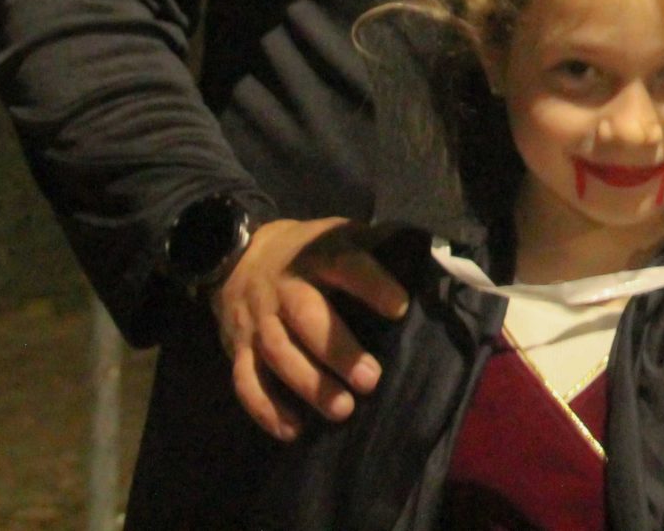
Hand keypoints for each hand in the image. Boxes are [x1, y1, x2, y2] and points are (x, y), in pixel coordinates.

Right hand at [210, 217, 408, 441]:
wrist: (237, 256)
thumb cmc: (307, 251)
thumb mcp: (338, 233)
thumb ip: (374, 244)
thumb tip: (427, 254)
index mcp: (315, 256)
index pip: (345, 265)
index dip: (372, 285)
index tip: (400, 309)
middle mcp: (283, 288)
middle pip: (307, 318)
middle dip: (338, 351)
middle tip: (371, 380)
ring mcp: (257, 320)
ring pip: (279, 354)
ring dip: (309, 385)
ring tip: (344, 410)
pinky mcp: (236, 348)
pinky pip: (245, 380)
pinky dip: (266, 409)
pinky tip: (293, 430)